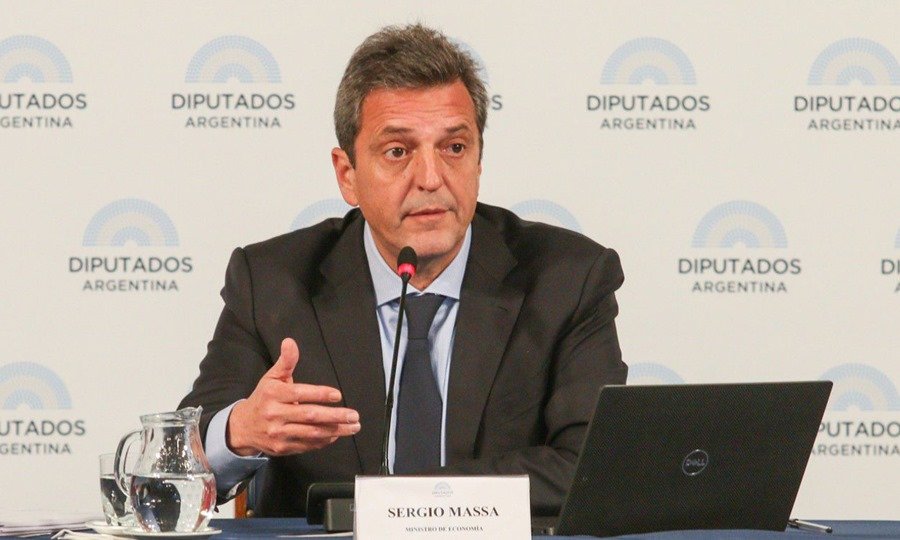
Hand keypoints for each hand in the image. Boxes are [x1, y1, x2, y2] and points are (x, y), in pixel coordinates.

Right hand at [227, 338, 360, 455]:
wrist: (243, 427)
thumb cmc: (263, 398)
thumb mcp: (272, 377)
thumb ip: (286, 362)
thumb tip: (290, 341)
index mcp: (273, 394)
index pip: (300, 393)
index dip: (320, 394)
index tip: (338, 395)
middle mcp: (275, 414)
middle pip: (310, 416)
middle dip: (335, 416)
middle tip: (354, 415)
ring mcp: (279, 433)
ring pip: (312, 433)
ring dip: (336, 430)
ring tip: (353, 426)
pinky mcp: (283, 448)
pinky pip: (308, 444)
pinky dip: (324, 440)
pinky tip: (337, 434)